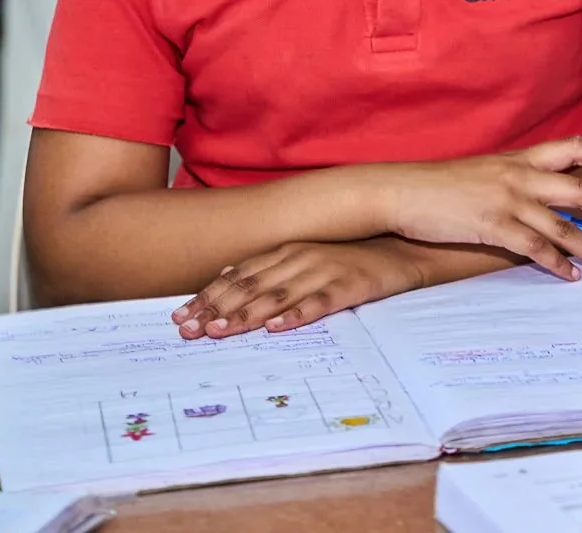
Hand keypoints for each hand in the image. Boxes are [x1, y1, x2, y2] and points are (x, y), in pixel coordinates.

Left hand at [172, 240, 420, 338]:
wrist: (401, 251)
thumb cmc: (347, 258)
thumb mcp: (303, 256)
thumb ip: (267, 266)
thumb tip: (226, 274)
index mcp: (285, 251)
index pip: (237, 276)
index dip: (207, 296)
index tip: (180, 317)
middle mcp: (299, 258)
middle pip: (250, 286)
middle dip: (216, 310)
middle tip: (188, 331)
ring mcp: (324, 271)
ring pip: (277, 295)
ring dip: (246, 314)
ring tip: (220, 331)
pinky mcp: (349, 286)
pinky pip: (320, 302)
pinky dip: (297, 314)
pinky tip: (278, 327)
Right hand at [368, 138, 581, 280]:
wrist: (402, 190)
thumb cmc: (440, 184)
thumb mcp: (485, 172)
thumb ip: (516, 179)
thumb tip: (542, 197)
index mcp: (520, 158)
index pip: (575, 148)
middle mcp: (521, 175)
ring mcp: (509, 200)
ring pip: (566, 224)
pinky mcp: (494, 225)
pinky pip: (537, 247)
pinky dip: (559, 263)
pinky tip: (572, 275)